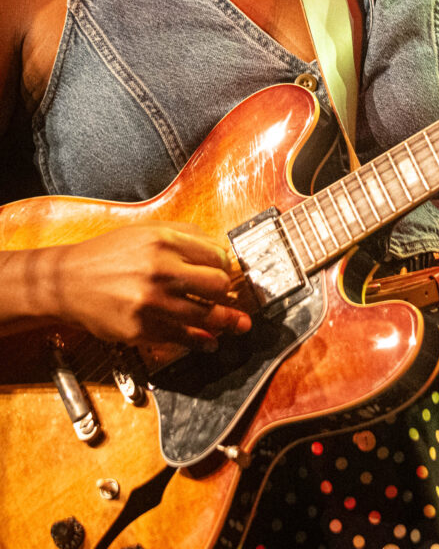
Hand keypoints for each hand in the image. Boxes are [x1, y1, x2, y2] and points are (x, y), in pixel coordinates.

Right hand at [50, 223, 251, 350]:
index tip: (227, 272)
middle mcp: (160, 270)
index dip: (226, 266)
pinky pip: (182, 338)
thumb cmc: (108, 255)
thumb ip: (184, 234)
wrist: (68, 281)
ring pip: (205, 315)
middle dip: (226, 292)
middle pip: (217, 285)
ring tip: (236, 324)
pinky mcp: (140, 329)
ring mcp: (151, 302)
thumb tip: (220, 250)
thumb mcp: (146, 230)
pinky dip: (202, 341)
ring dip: (226, 321)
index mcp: (164, 241)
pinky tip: (210, 341)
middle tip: (227, 295)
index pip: (216, 256)